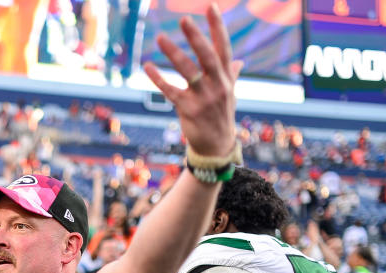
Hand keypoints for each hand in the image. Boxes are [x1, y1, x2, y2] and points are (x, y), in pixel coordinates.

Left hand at [142, 4, 239, 157]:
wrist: (216, 146)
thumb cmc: (221, 116)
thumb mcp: (230, 94)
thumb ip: (232, 75)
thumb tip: (238, 62)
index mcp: (227, 78)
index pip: (223, 48)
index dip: (217, 27)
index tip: (211, 7)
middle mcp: (218, 86)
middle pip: (207, 57)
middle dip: (197, 37)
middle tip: (184, 19)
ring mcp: (203, 99)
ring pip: (188, 72)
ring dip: (174, 54)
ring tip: (160, 37)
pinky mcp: (188, 110)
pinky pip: (170, 91)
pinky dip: (158, 79)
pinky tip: (147, 66)